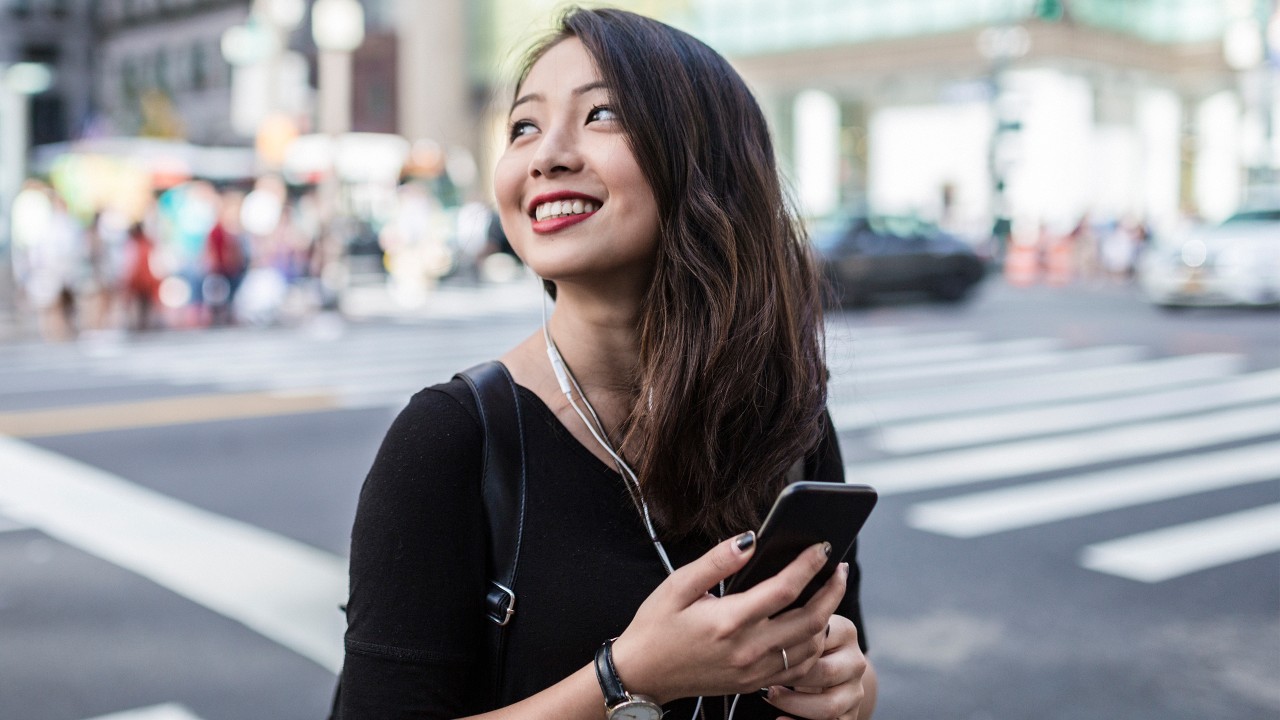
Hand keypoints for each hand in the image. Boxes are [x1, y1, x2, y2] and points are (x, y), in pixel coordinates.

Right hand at [609, 533, 847, 704]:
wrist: (642, 675)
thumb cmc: (656, 627)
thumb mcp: (678, 586)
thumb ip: (716, 562)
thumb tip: (750, 540)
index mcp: (728, 621)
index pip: (784, 589)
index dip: (809, 565)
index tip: (822, 546)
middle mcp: (747, 649)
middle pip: (810, 620)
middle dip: (832, 591)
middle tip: (839, 568)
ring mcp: (753, 672)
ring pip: (810, 646)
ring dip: (827, 618)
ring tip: (828, 593)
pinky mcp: (753, 684)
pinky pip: (798, 668)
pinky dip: (813, 646)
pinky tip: (812, 626)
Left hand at [761, 610, 868, 719]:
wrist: (828, 669)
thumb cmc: (804, 643)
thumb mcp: (803, 630)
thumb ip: (792, 623)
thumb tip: (763, 628)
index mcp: (845, 631)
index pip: (820, 639)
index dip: (790, 648)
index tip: (763, 651)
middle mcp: (856, 661)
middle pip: (825, 672)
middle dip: (790, 678)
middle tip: (762, 678)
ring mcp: (856, 691)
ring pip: (829, 706)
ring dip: (794, 704)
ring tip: (769, 697)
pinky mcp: (851, 714)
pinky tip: (780, 719)